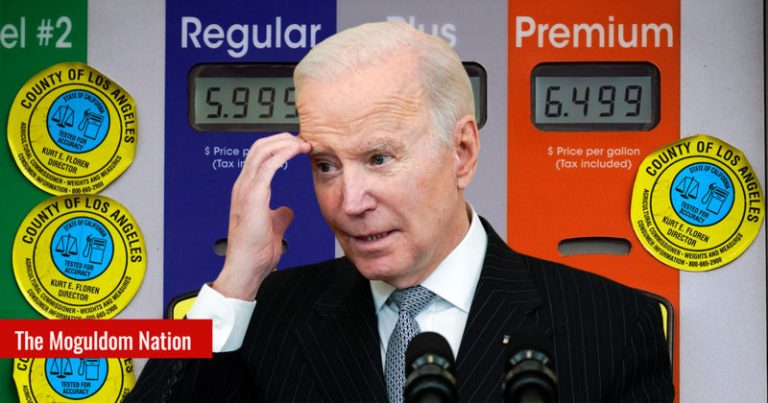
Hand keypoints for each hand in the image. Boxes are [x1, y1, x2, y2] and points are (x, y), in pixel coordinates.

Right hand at [213, 133, 310, 299]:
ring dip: (285, 142)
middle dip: (283, 138)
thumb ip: (279, 215)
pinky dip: (283, 153)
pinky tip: (296, 150)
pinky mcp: (253, 196)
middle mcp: (243, 186)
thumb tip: (287, 210)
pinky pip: (268, 165)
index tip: (299, 147)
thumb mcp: (273, 228)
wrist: (245, 268)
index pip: (259, 156)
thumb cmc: (255, 252)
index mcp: (246, 191)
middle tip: (304, 140)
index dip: (279, 146)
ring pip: (262, 150)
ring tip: (303, 143)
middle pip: (259, 147)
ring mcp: (245, 189)